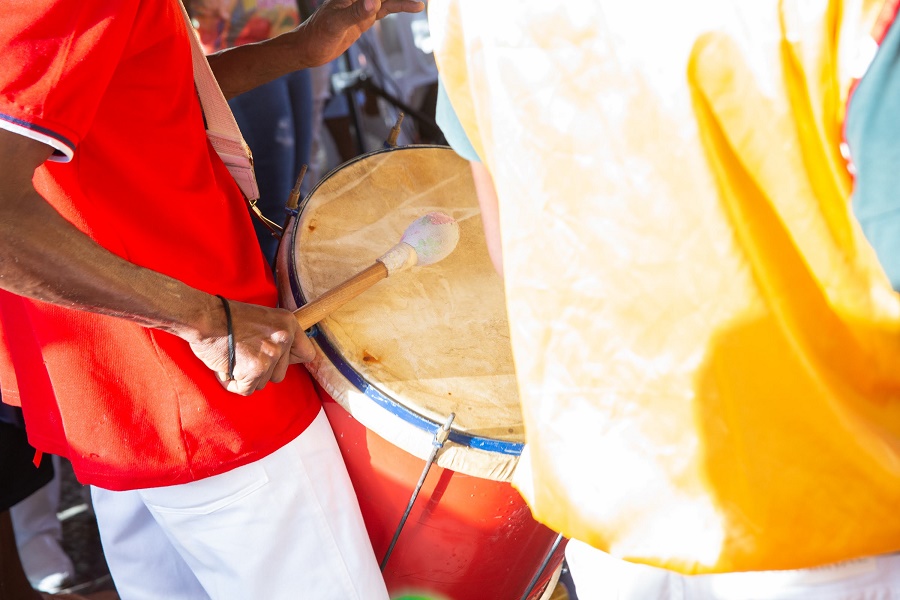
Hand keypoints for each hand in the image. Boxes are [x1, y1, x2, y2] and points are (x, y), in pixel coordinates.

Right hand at [189, 298, 315, 395]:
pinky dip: (235, 383)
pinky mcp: (255, 370)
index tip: (276, 359)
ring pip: (263, 383)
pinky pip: (248, 389)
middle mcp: (284, 339)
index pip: (306, 354)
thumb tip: (283, 356)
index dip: (289, 360)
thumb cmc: (227, 317)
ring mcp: (270, 356)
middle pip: (280, 374)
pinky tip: (226, 368)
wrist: (205, 317)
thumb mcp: (263, 318)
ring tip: (233, 359)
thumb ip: (276, 336)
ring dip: (248, 377)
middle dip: (262, 371)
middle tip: (243, 355)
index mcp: (288, 324)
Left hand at [296, 0, 424, 68]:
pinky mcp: (364, 18)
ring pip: (387, 1)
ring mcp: (362, 6)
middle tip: (420, 1)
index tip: (412, 0)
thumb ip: (356, 13)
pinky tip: (411, 7)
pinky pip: (385, 10)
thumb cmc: (318, 35)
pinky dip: (397, 7)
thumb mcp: (337, 24)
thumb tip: (375, 2)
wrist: (309, 49)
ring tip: (420, 5)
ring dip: (402, 1)